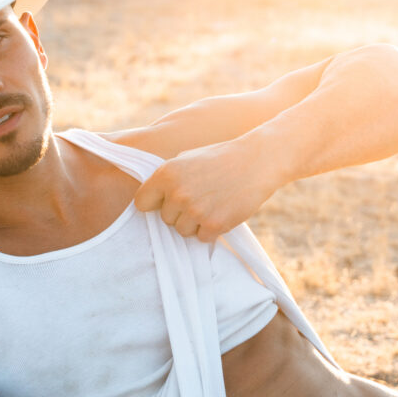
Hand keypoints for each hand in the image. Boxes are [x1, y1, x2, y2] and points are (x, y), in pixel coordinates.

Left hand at [133, 139, 276, 240]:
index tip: (165, 202)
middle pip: (165, 219)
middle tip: (200, 197)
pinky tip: (222, 211)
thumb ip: (167, 178)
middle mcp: (177, 193)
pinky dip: (211, 230)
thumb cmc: (220, 158)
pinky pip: (202, 238)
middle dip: (179, 213)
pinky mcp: (214, 224)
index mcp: (166, 174)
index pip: (142, 203)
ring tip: (211, 204)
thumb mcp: (186, 158)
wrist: (256, 161)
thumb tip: (151, 200)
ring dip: (194, 223)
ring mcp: (195, 210)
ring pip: (182, 231)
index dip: (154, 203)